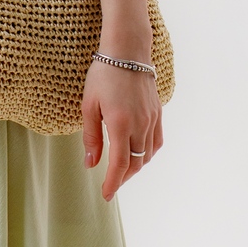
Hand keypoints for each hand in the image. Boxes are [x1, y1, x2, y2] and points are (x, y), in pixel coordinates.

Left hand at [82, 60, 162, 200]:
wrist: (127, 51)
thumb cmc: (103, 75)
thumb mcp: (89, 106)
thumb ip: (91, 137)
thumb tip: (90, 164)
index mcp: (120, 123)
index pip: (119, 165)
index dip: (113, 183)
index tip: (106, 195)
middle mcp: (140, 124)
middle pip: (135, 163)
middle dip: (123, 178)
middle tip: (110, 185)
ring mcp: (152, 119)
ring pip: (147, 155)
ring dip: (135, 167)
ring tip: (121, 171)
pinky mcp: (158, 113)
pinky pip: (156, 141)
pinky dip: (147, 153)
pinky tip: (138, 155)